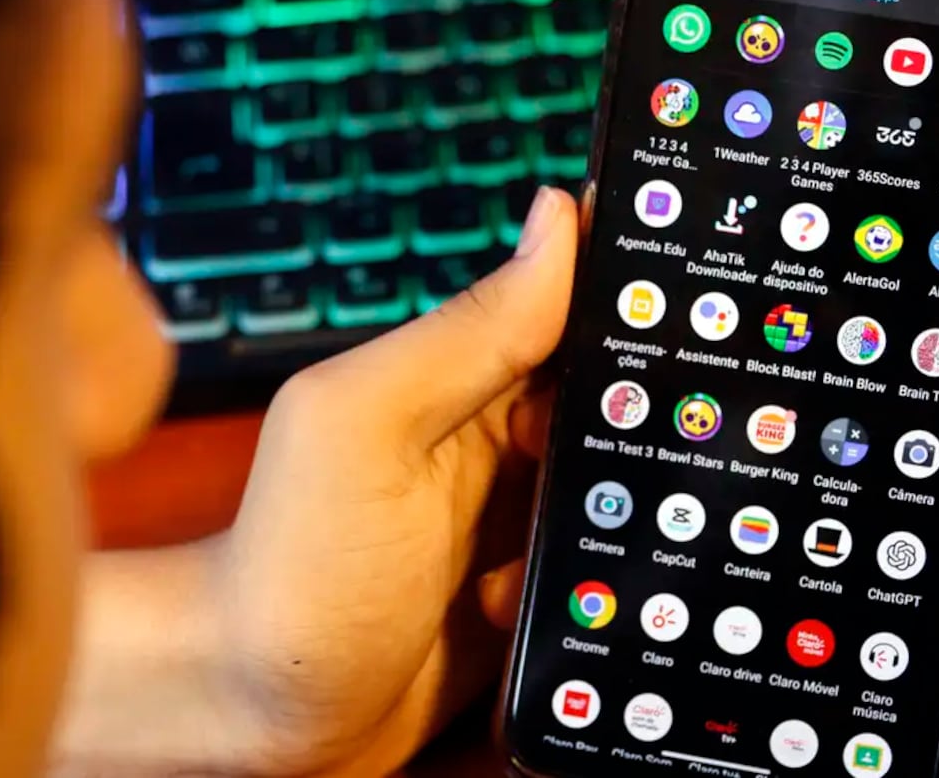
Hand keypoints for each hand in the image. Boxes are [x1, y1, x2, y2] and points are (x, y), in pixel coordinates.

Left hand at [206, 187, 578, 775]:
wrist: (260, 720)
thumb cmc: (294, 567)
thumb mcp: (373, 428)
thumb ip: (467, 333)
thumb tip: (557, 218)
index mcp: (461, 376)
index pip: (577, 314)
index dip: (633, 321)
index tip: (677, 345)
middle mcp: (494, 442)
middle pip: (616, 413)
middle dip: (631, 447)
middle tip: (577, 486)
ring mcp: (512, 524)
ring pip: (621, 500)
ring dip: (604, 535)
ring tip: (522, 560)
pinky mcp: (528, 598)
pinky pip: (600, 580)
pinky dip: (584, 597)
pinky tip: (510, 613)